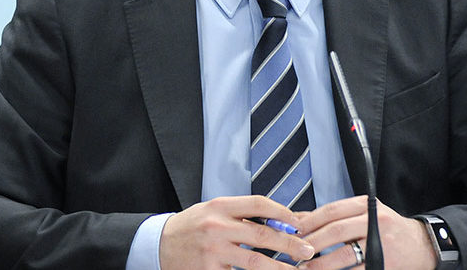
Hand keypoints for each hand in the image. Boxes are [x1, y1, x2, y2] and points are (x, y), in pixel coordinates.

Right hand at [159, 195, 315, 269]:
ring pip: (254, 262)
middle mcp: (216, 227)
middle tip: (307, 249)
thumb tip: (281, 218)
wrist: (159, 244)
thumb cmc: (191, 227)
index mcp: (219, 206)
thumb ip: (242, 214)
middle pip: (261, 234)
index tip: (299, 222)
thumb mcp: (213, 211)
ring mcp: (212, 251)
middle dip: (289, 243)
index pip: (258, 204)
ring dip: (279, 268)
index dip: (282, 212)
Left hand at [294, 196, 435, 269]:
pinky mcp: (385, 264)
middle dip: (312, 242)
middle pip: (335, 231)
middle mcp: (375, 221)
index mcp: (366, 205)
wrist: (423, 244)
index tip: (293, 230)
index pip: (331, 211)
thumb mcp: (364, 213)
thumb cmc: (388, 228)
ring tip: (304, 268)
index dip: (309, 221)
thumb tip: (300, 219)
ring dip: (321, 263)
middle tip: (295, 251)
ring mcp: (381, 243)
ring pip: (344, 254)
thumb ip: (334, 216)